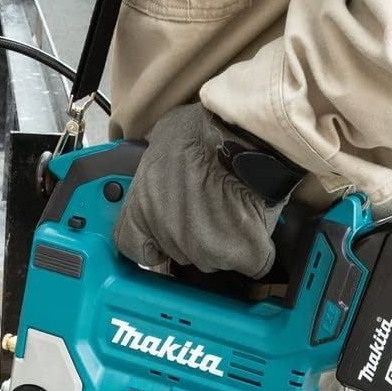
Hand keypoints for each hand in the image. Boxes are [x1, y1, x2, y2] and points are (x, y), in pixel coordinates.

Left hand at [113, 104, 291, 278]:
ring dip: (225, 241)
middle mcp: (169, 234)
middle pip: (181, 252)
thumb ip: (156, 171)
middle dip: (195, 235)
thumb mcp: (163, 139)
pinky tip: (258, 222)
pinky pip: (251, 262)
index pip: (133, 245)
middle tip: (211, 205)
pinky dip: (256, 248)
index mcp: (143, 208)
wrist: (243, 132)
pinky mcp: (241, 253)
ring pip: (215, 258)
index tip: (161, 239)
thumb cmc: (204, 129)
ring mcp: (205, 248)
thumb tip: (165, 170)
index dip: (151, 244)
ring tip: (236, 206)